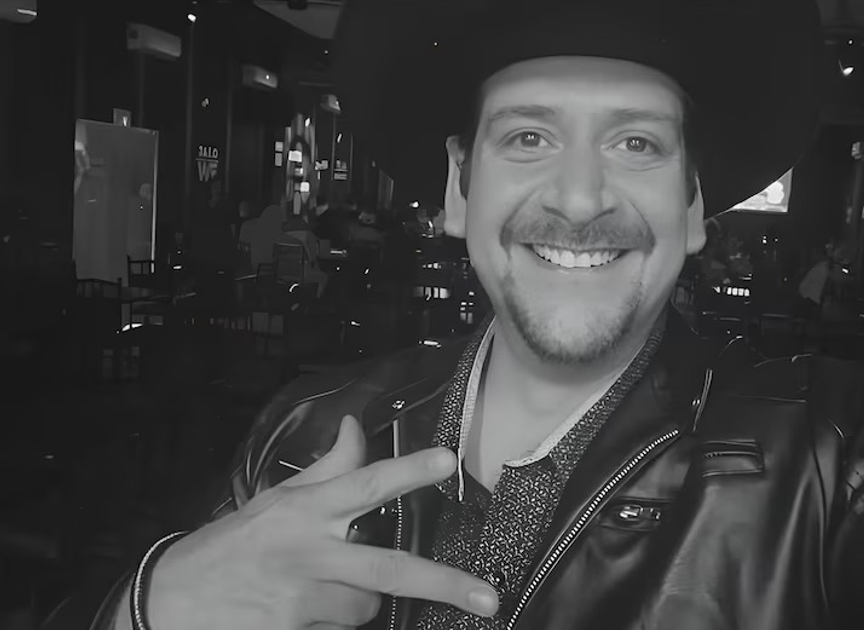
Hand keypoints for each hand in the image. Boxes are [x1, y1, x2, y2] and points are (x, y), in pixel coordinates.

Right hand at [114, 415, 496, 629]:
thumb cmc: (229, 547)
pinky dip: (333, 625)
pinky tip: (302, 615)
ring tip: (319, 592)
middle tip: (488, 598)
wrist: (167, 604)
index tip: (446, 460)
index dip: (407, 471)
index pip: (364, 484)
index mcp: (305, 512)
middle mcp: (308, 554)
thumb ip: (327, 468)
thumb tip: (357, 428)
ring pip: (367, 609)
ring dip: (359, 604)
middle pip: (389, 568)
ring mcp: (301, 601)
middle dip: (445, 583)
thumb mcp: (275, 500)